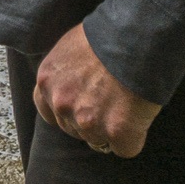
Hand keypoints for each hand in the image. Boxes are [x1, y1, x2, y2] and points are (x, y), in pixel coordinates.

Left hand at [33, 23, 160, 159]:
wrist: (136, 35)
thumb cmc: (107, 35)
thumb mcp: (70, 48)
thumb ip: (65, 74)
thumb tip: (75, 89)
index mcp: (46, 80)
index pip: (49, 112)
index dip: (68, 111)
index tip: (84, 105)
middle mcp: (61, 103)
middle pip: (74, 130)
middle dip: (90, 120)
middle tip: (111, 100)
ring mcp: (87, 121)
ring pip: (98, 141)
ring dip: (111, 130)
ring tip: (126, 104)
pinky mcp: (116, 132)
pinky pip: (124, 148)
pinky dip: (133, 138)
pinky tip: (138, 117)